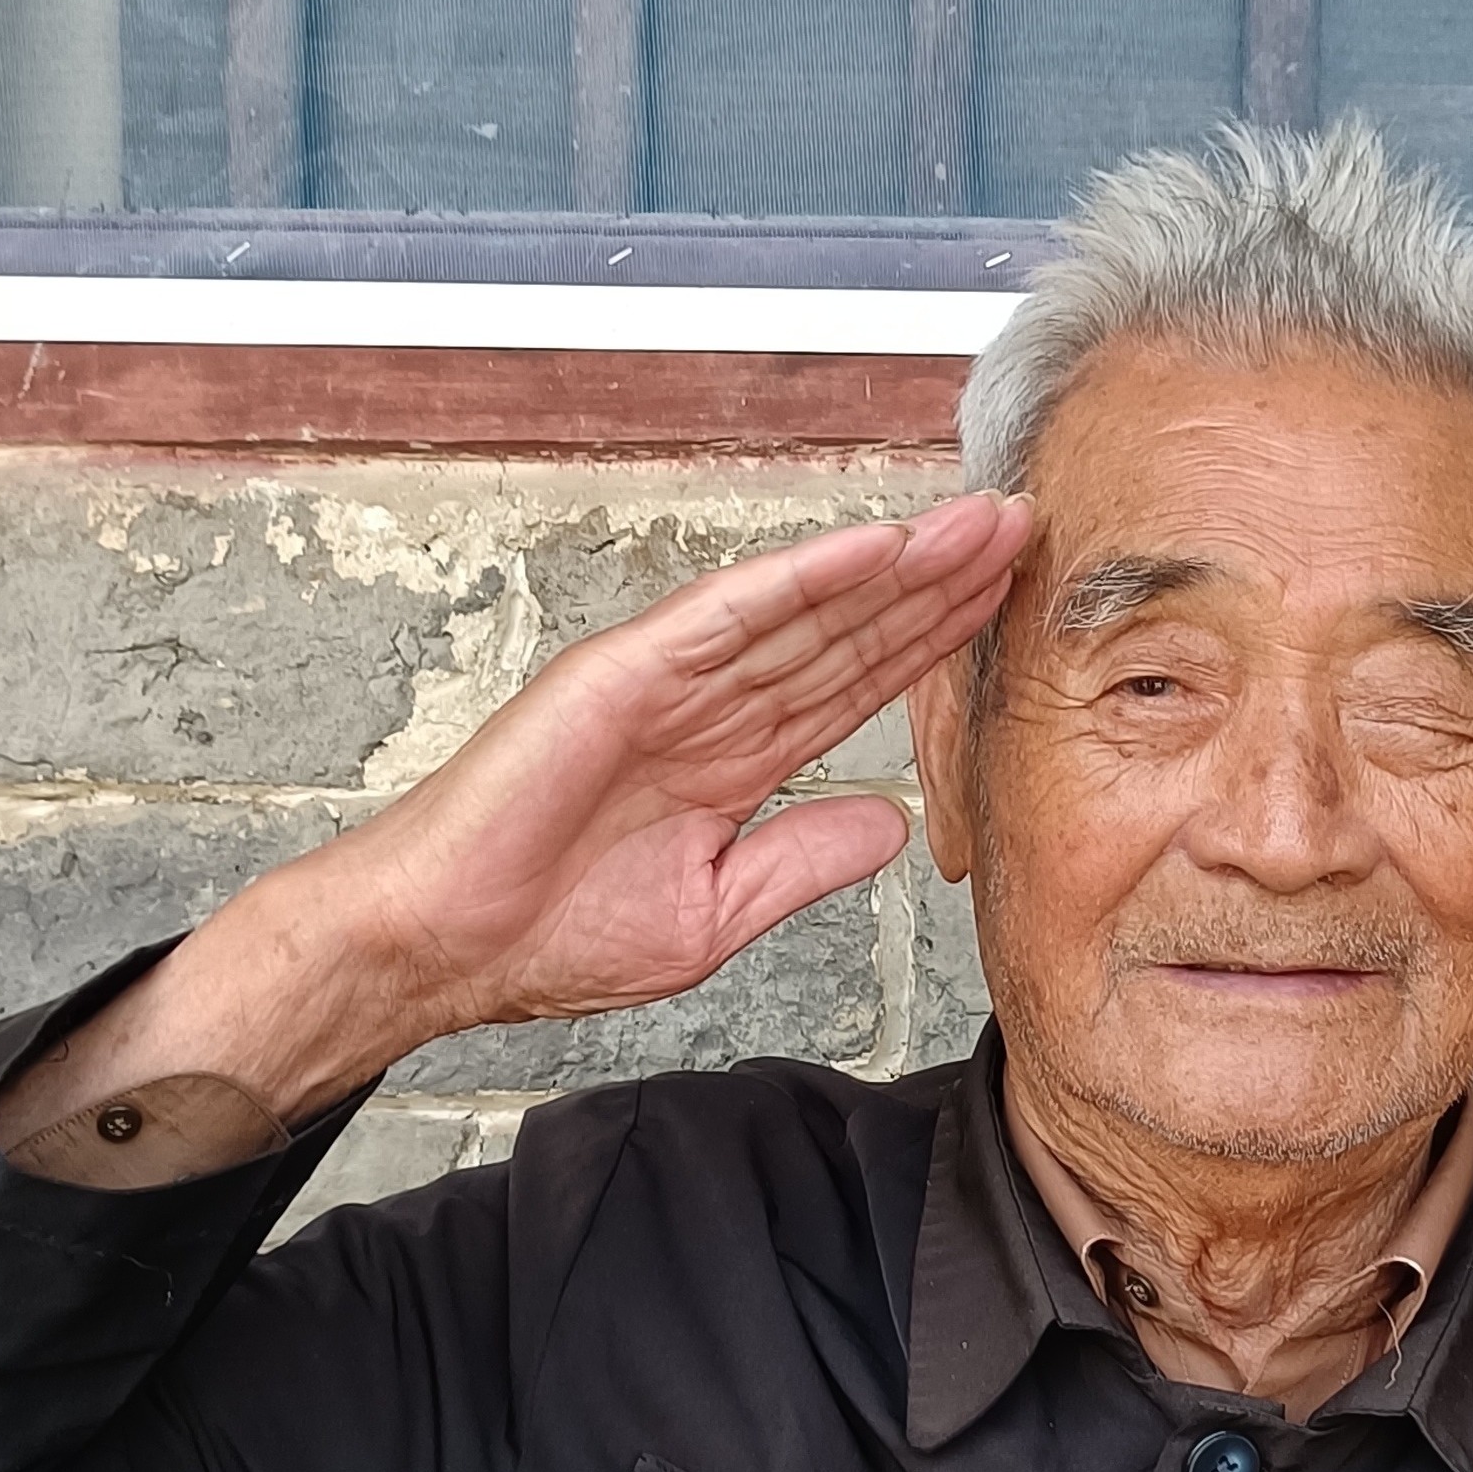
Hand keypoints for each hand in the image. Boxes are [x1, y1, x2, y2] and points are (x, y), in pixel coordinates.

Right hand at [55, 492, 1031, 1123]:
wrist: (452, 945)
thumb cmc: (553, 932)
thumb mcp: (717, 911)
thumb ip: (805, 860)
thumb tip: (896, 828)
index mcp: (730, 762)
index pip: (851, 687)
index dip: (928, 643)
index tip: (1006, 604)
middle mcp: (707, 707)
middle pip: (843, 633)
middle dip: (933, 584)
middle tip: (1020, 528)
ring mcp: (665, 682)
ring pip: (800, 610)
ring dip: (888, 565)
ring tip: (971, 526)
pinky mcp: (621, 674)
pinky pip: (724, 619)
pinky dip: (797, 583)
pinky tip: (866, 552)